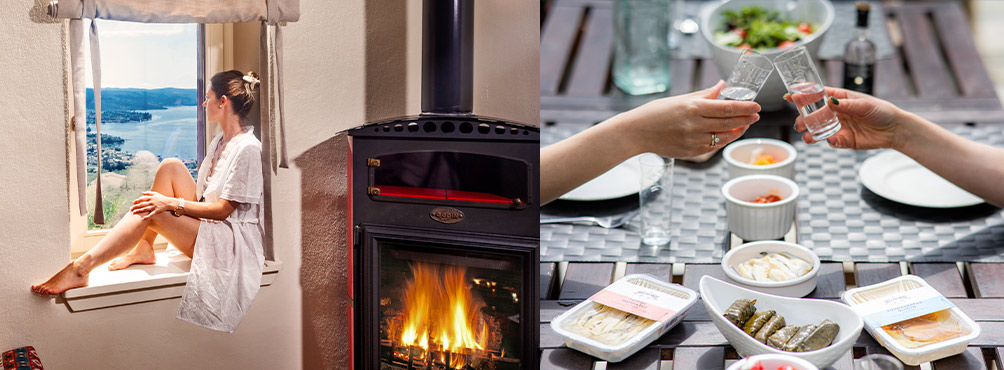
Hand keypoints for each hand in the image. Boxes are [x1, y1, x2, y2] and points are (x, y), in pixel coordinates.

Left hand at [130, 191, 176, 219]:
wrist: (170, 202)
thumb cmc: (162, 198)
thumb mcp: (156, 193)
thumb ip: (149, 193)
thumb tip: (142, 193)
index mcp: (151, 197)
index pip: (142, 199)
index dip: (137, 201)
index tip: (133, 203)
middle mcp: (152, 202)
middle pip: (142, 204)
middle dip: (136, 207)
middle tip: (130, 209)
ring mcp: (154, 206)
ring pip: (145, 209)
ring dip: (139, 211)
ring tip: (133, 213)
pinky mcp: (157, 211)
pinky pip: (151, 214)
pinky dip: (147, 217)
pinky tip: (143, 219)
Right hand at [618, 80, 760, 157]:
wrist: (636, 132)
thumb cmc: (656, 112)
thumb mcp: (680, 99)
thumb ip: (704, 94)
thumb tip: (723, 86)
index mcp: (692, 107)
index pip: (727, 108)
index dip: (745, 107)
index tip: (756, 105)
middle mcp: (694, 124)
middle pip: (729, 123)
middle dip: (746, 119)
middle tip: (756, 115)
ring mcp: (693, 140)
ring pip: (724, 137)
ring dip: (738, 131)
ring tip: (745, 125)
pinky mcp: (691, 152)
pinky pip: (714, 146)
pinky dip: (724, 140)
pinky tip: (728, 134)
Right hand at [787, 87, 901, 149]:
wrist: (894, 130)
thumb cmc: (881, 111)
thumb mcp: (864, 105)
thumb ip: (846, 105)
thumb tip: (829, 102)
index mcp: (840, 99)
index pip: (818, 95)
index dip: (804, 95)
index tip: (790, 96)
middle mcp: (836, 112)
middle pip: (814, 114)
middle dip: (803, 118)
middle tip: (798, 123)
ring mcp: (839, 126)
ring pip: (818, 129)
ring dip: (810, 132)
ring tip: (806, 136)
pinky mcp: (844, 139)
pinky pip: (831, 140)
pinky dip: (828, 141)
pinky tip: (829, 140)